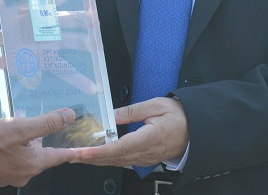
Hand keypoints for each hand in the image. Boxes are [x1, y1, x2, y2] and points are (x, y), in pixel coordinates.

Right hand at [0, 109, 78, 186]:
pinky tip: (5, 139)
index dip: (72, 151)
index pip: (60, 156)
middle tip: (43, 127)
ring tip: (21, 129)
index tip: (82, 151)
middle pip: (42, 156)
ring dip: (26, 144)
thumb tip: (69, 116)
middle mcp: (25, 174)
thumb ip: (47, 123)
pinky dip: (13, 150)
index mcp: (34, 164)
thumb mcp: (22, 127)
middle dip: (42, 142)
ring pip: (26, 157)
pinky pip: (13, 160)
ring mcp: (10, 176)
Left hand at [72, 97, 188, 168]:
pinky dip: (107, 160)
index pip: (120, 147)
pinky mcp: (144, 160)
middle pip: (114, 159)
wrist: (195, 129)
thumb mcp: (156, 105)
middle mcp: (146, 153)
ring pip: (117, 162)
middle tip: (71, 155)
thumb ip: (131, 111)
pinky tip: (96, 156)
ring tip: (77, 156)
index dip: (100, 152)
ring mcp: (145, 159)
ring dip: (96, 161)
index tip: (84, 152)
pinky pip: (123, 162)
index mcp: (149, 137)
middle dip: (90, 158)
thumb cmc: (178, 115)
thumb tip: (110, 115)